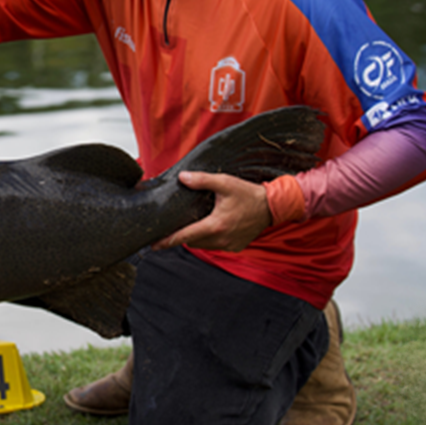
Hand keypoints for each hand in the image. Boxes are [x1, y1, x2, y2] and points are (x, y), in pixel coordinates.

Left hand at [151, 171, 272, 251]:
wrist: (272, 206)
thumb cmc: (248, 194)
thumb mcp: (225, 183)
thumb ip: (202, 180)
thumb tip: (182, 177)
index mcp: (216, 226)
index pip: (185, 236)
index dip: (168, 241)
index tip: (154, 245)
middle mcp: (221, 239)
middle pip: (192, 242)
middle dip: (183, 236)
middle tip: (175, 226)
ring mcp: (229, 245)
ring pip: (203, 245)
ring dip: (197, 237)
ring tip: (195, 223)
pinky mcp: (236, 247)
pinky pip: (216, 246)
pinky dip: (210, 239)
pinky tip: (212, 226)